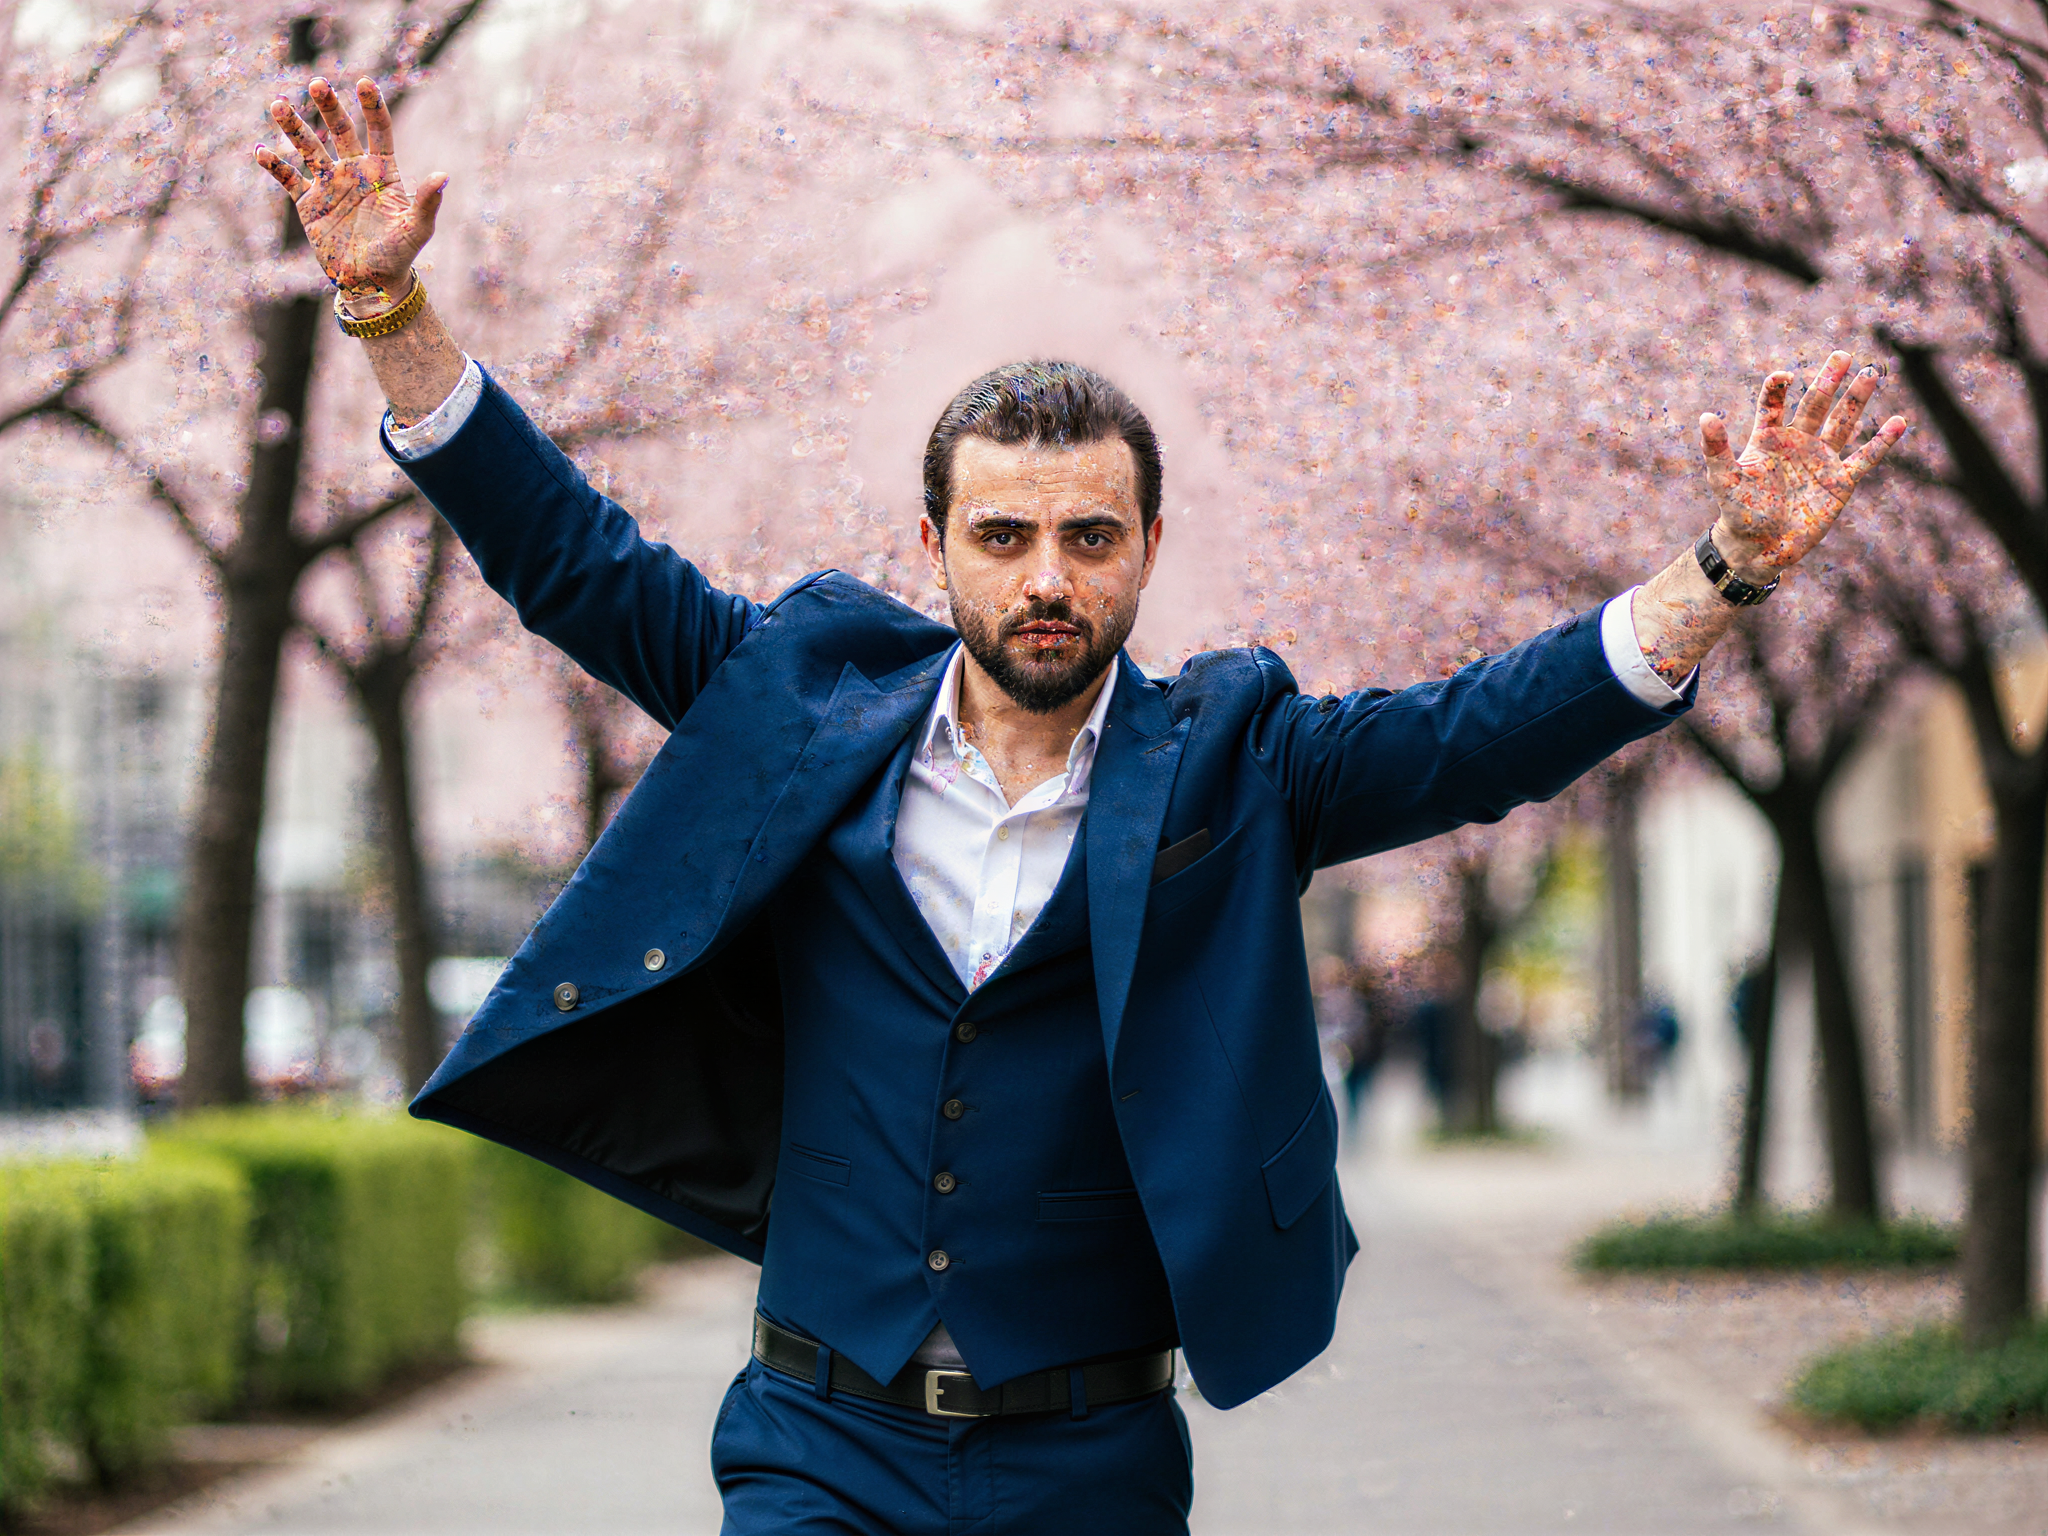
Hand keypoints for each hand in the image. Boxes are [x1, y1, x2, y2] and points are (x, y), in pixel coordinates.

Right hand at [255, 77, 446, 301]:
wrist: (371, 283)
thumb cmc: (398, 255)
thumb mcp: (416, 229)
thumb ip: (426, 202)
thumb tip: (443, 176)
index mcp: (382, 172)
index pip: (378, 131)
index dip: (372, 106)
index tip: (364, 82)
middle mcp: (353, 171)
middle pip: (340, 130)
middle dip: (329, 106)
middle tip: (318, 84)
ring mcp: (329, 185)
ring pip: (309, 148)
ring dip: (294, 128)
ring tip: (279, 106)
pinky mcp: (309, 203)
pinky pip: (289, 180)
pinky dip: (275, 166)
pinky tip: (261, 152)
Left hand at [1699, 351, 1907, 580]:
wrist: (1759, 548)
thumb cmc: (1739, 513)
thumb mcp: (1725, 479)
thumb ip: (1716, 448)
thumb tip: (1705, 416)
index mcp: (1768, 439)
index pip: (1773, 404)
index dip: (1777, 388)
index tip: (1784, 376)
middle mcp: (1797, 443)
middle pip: (1815, 405)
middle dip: (1828, 380)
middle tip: (1842, 354)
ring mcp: (1820, 460)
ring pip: (1842, 422)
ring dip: (1856, 399)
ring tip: (1871, 372)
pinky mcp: (1839, 482)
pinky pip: (1864, 458)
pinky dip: (1881, 442)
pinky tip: (1899, 421)